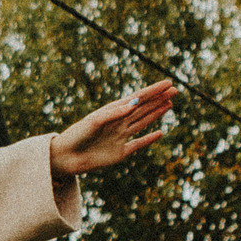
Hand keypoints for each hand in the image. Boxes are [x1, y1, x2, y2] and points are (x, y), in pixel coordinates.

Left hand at [49, 81, 176, 175]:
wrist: (65, 157)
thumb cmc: (76, 136)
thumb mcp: (94, 122)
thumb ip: (114, 113)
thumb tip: (135, 103)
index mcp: (112, 111)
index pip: (137, 98)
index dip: (153, 91)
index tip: (168, 83)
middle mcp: (118, 122)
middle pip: (143, 108)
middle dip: (159, 99)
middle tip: (175, 90)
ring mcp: (119, 137)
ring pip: (143, 122)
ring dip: (156, 113)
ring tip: (169, 103)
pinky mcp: (119, 153)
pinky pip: (138, 144)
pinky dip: (149, 139)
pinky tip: (160, 133)